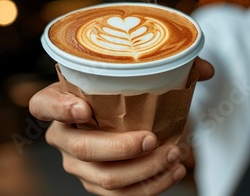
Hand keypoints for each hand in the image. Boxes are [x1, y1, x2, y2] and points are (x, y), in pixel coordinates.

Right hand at [29, 58, 213, 194]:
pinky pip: (121, 195)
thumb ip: (169, 65)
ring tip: (175, 154)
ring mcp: (78, 164)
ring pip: (105, 178)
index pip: (43, 106)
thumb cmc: (121, 90)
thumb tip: (206, 69)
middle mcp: (63, 136)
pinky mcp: (97, 183)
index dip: (58, 108)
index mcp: (60, 102)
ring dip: (144, 170)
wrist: (120, 114)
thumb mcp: (134, 73)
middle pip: (83, 150)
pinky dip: (150, 186)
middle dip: (121, 148)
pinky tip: (174, 170)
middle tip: (153, 138)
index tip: (84, 106)